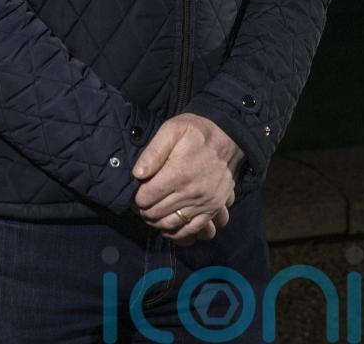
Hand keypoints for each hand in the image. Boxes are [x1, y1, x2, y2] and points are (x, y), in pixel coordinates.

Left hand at [131, 113, 244, 242]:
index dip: (136, 197)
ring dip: (156, 222)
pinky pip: (191, 230)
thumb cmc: (197, 132)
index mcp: (178, 173)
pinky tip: (168, 225)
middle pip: (156, 213)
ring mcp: (204, 204)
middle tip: (141, 202)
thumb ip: (154, 151)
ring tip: (151, 212)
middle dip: (144, 210)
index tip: (135, 191)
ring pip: (171, 225)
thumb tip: (137, 174)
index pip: (146, 198)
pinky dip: (177, 233)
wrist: (228, 137)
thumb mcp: (173, 130)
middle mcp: (191, 193)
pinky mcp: (213, 209)